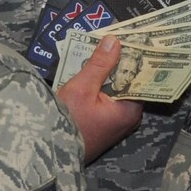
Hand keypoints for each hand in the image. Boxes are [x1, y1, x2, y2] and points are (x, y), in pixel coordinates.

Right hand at [54, 37, 141, 161]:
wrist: (49, 150)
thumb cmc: (67, 122)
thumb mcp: (81, 88)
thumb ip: (99, 64)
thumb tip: (113, 41)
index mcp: (130, 110)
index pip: (140, 78)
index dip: (135, 58)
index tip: (133, 39)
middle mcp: (128, 118)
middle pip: (128, 84)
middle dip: (119, 64)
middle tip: (114, 40)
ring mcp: (116, 123)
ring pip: (116, 91)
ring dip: (108, 75)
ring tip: (101, 50)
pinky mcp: (103, 125)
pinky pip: (107, 100)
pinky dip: (101, 87)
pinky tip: (91, 72)